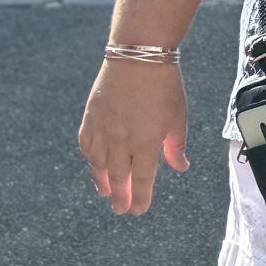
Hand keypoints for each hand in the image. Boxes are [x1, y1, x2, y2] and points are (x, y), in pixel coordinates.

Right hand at [78, 59, 189, 214]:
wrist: (138, 55)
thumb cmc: (164, 85)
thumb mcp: (178, 117)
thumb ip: (176, 146)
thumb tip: (179, 167)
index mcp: (146, 142)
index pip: (142, 179)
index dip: (140, 197)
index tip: (137, 210)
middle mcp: (121, 139)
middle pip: (118, 176)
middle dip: (119, 196)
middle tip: (119, 209)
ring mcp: (103, 128)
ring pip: (97, 163)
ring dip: (101, 180)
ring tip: (105, 191)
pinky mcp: (91, 116)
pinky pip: (85, 143)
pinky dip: (89, 157)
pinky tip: (93, 163)